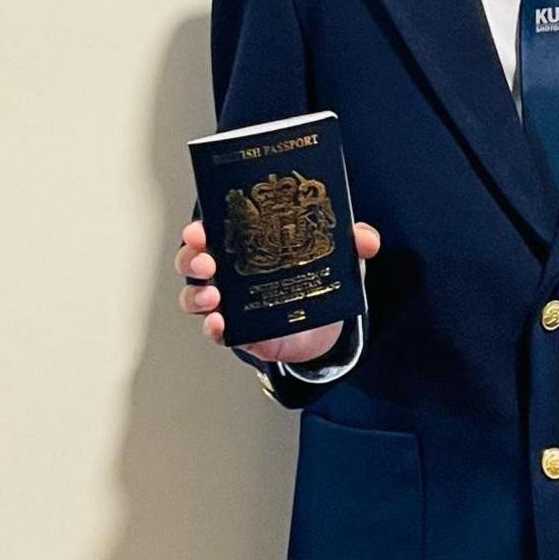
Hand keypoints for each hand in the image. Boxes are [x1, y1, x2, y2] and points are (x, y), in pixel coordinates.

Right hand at [175, 217, 379, 361]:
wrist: (323, 324)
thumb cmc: (313, 277)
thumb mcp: (335, 254)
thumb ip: (351, 242)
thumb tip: (365, 238)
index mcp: (246, 245)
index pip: (214, 231)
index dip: (200, 229)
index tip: (201, 227)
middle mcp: (230, 272)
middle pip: (194, 262)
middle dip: (193, 258)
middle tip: (207, 260)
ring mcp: (230, 303)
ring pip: (196, 296)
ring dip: (196, 295)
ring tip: (212, 296)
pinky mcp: (238, 331)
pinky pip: (216, 331)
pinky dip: (213, 328)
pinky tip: (219, 324)